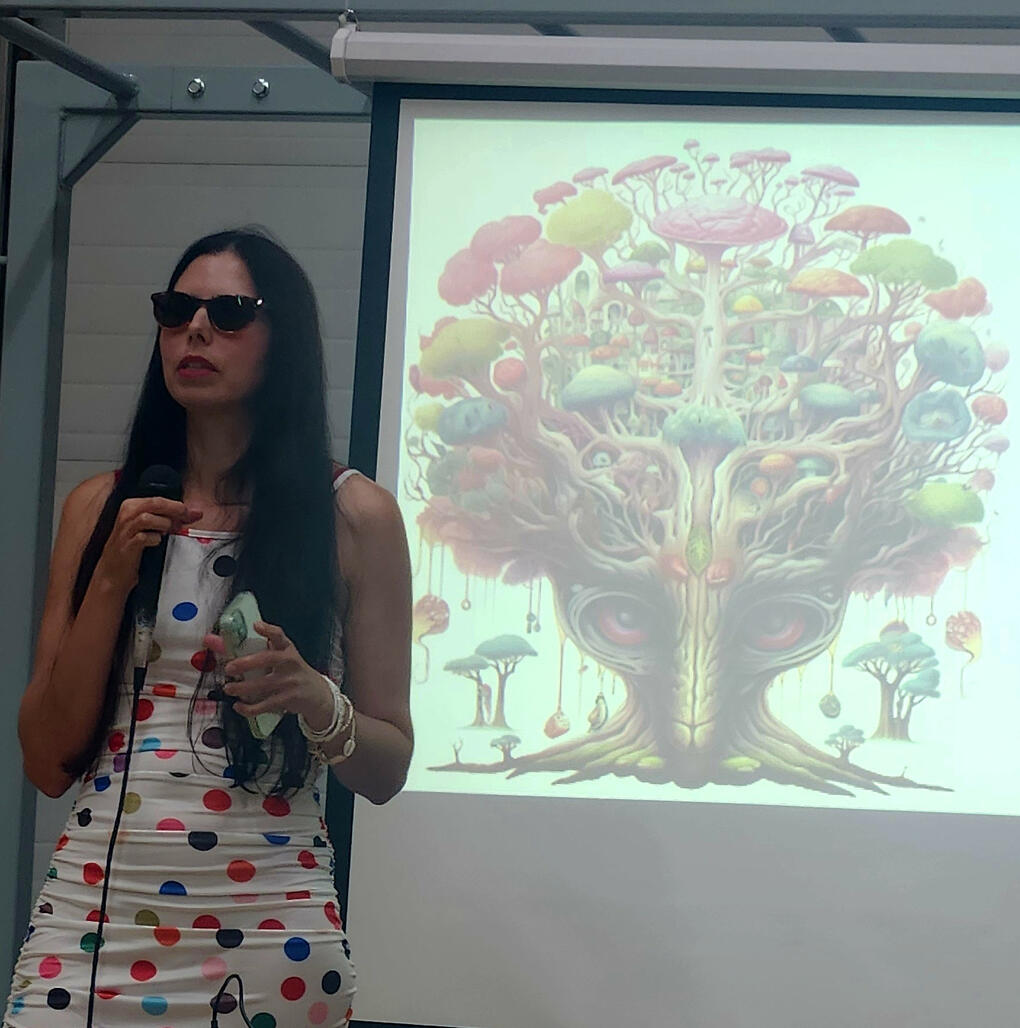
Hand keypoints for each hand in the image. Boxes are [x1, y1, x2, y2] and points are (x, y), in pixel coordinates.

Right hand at [96, 496, 201, 595]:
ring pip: (146, 518)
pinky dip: (154, 539)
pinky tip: (158, 542)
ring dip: (164, 523)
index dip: (178, 505)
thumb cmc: (132, 549)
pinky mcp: (125, 547)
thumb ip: (168, 519)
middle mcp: (126, 516)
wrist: (113, 573)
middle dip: (175, 510)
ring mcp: (124, 531)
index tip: (195, 513)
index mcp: (131, 507)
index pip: (158, 499)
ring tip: (170, 531)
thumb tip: (193, 514)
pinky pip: (142, 538)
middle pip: (154, 504)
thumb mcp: (149, 529)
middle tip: (188, 518)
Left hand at [203, 621, 332, 725]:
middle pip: (268, 659)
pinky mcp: (288, 699)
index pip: (280, 636)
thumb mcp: (287, 658)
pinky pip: (264, 705)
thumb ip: (267, 650)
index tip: (256, 625)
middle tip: (229, 668)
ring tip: (228, 688)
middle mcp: (290, 663)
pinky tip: (238, 706)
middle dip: (246, 663)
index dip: (268, 630)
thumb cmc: (294, 672)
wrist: (318, 694)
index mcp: (288, 649)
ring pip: (262, 685)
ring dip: (242, 688)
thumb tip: (230, 644)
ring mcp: (290, 682)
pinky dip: (249, 708)